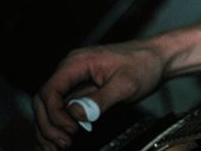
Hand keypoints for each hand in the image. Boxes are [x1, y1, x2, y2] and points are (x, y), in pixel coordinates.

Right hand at [33, 41, 164, 150]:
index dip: (55, 115)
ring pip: (48, 107)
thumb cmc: (144, 64)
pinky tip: (58, 142)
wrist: (157, 58)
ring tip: (58, 148)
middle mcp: (70, 70)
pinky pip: (61, 109)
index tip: (70, 130)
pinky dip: (57, 126)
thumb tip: (76, 114)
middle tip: (63, 144)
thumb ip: (100, 99)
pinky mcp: (80, 90)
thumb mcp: (125, 84)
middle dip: (48, 125)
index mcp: (77, 63)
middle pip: (43, 101)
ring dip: (49, 129)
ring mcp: (74, 80)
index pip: (50, 91)